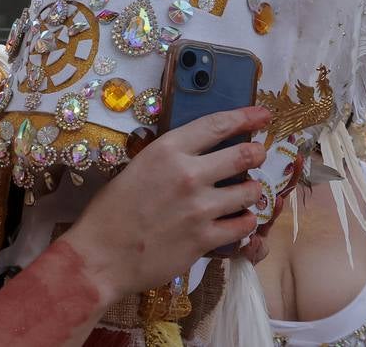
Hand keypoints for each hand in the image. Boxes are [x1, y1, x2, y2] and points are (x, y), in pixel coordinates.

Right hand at [63, 105, 269, 302]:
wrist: (102, 253)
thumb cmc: (113, 208)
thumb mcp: (138, 167)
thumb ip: (170, 159)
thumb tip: (200, 154)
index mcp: (167, 150)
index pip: (216, 125)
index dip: (244, 117)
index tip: (262, 114)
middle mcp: (188, 174)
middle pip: (243, 156)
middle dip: (256, 153)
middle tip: (257, 155)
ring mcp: (200, 208)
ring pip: (250, 192)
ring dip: (252, 190)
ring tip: (246, 192)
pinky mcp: (205, 238)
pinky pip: (244, 226)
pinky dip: (245, 221)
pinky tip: (237, 220)